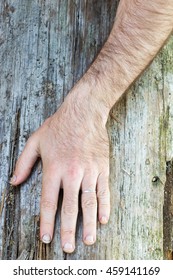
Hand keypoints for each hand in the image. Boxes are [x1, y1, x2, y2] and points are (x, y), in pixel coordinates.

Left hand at [10, 79, 109, 252]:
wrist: (84, 113)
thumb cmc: (59, 126)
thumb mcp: (35, 141)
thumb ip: (23, 163)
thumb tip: (14, 182)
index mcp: (54, 168)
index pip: (49, 202)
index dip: (47, 222)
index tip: (47, 237)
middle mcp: (72, 173)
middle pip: (69, 207)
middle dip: (68, 230)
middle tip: (68, 248)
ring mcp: (89, 171)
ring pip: (89, 203)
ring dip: (89, 224)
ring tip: (88, 241)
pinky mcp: (102, 167)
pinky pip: (103, 191)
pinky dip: (103, 206)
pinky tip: (103, 219)